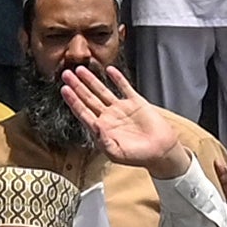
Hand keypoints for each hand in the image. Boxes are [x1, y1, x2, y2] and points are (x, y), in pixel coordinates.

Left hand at [53, 58, 186, 177]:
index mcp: (102, 129)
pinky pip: (124, 87)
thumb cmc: (139, 156)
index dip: (73, 100)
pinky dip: (117, 78)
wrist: (161, 152)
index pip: (83, 112)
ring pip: (102, 91)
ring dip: (91, 80)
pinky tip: (109, 70)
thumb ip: (104, 141)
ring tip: (80, 69)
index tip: (64, 89)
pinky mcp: (136, 103)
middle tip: (66, 74)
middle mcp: (109, 117)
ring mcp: (121, 109)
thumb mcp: (117, 153)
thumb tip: (95, 126)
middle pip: (88, 98)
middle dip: (77, 86)